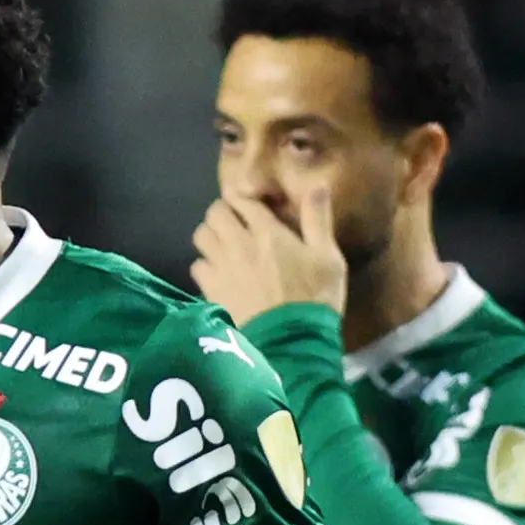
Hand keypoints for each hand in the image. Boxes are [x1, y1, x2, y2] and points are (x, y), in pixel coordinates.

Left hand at [191, 184, 347, 324]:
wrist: (290, 339)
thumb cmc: (315, 295)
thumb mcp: (328, 255)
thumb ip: (318, 219)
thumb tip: (317, 185)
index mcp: (268, 232)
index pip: (243, 200)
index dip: (244, 197)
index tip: (250, 202)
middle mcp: (238, 244)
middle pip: (215, 214)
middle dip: (224, 212)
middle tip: (236, 221)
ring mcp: (221, 267)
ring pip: (201, 236)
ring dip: (211, 235)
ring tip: (225, 243)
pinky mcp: (211, 289)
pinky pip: (197, 266)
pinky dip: (205, 264)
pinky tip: (219, 271)